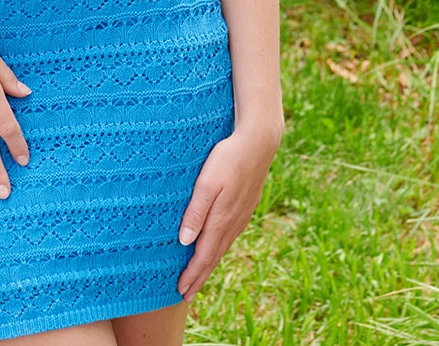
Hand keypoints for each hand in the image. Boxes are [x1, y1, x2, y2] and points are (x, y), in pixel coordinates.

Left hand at [176, 117, 281, 300]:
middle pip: (212, 257)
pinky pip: (230, 236)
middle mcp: (232, 223)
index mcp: (220, 219)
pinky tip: (217, 247)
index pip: (203, 256)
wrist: (258, 144)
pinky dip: (219, 249)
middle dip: (199, 277)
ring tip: (199, 276)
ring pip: (222, 248)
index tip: (180, 290)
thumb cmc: (228, 159)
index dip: (191, 275)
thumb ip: (196, 211)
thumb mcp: (207, 183)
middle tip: (186, 294)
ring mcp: (240, 216)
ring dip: (209, 264)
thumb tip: (184, 242)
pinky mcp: (245, 207)